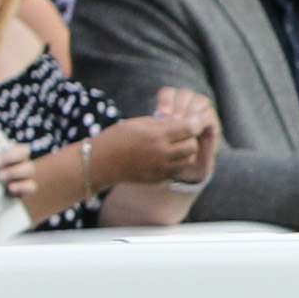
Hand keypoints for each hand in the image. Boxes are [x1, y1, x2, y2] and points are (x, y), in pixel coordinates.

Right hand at [101, 108, 217, 190]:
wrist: (101, 162)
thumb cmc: (118, 137)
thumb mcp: (139, 123)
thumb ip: (162, 123)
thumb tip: (181, 122)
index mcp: (156, 136)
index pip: (188, 128)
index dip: (196, 122)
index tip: (198, 119)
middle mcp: (160, 153)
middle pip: (192, 146)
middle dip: (191, 138)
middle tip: (184, 133)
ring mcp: (159, 168)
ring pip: (188, 160)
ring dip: (187, 152)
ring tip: (177, 145)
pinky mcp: (157, 178)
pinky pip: (177, 170)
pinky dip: (178, 162)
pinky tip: (168, 155)